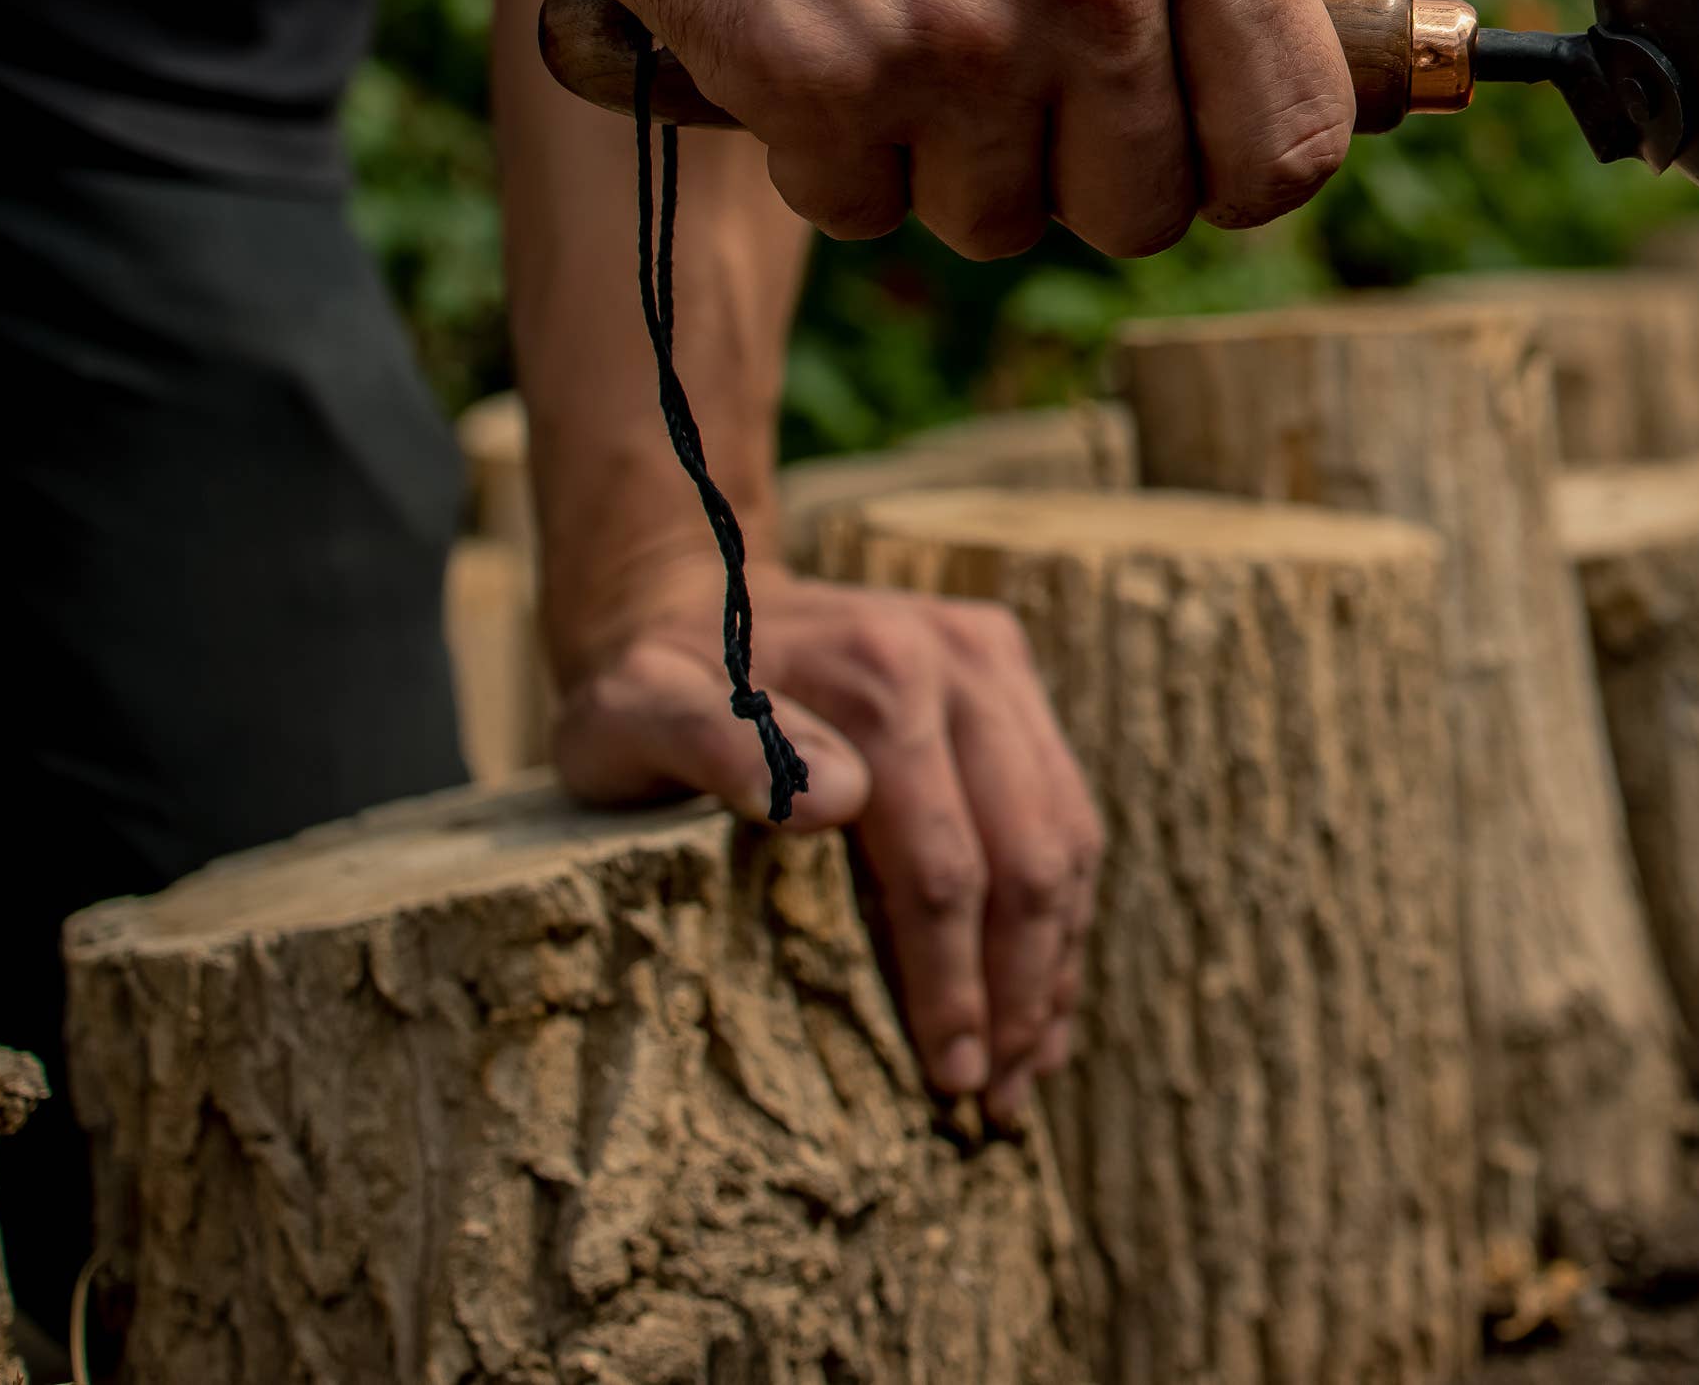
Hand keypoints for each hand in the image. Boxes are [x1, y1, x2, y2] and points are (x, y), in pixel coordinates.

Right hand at [509, 0, 1354, 260]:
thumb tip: (1249, 78)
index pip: (1291, 136)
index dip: (1232, 174)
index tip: (1179, 160)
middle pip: (1139, 212)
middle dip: (1064, 173)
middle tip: (987, 80)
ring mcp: (964, 32)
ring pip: (991, 223)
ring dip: (929, 158)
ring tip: (877, 14)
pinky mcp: (823, 80)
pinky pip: (855, 208)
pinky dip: (815, 150)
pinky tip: (789, 27)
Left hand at [551, 563, 1098, 1125]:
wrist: (686, 598)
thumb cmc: (645, 688)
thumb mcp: (632, 717)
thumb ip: (715, 749)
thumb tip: (839, 803)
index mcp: (882, 676)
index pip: (943, 865)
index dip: (952, 985)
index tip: (948, 1081)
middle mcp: (961, 659)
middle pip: (1028, 856)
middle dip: (1020, 992)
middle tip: (996, 1100)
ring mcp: (996, 664)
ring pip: (1067, 835)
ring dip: (1054, 961)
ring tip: (1028, 1068)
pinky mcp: (1011, 677)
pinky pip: (1064, 806)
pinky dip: (1061, 907)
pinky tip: (1040, 988)